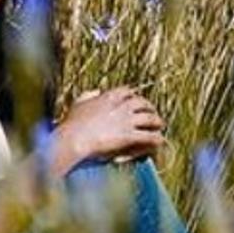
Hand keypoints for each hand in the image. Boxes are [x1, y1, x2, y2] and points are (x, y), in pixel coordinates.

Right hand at [51, 87, 165, 174]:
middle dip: (149, 106)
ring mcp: (127, 121)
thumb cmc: (73, 124)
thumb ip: (88, 95)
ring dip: (157, 121)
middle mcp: (121, 106)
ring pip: (150, 118)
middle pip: (142, 103)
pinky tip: (161, 141)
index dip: (133, 95)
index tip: (135, 98)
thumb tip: (95, 91)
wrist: (74, 139)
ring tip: (160, 125)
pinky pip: (149, 136)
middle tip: (152, 111)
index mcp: (109, 97)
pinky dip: (157, 138)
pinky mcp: (129, 136)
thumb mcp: (78, 103)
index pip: (127, 91)